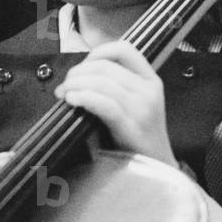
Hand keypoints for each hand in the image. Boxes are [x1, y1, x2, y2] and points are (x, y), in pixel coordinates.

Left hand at [54, 40, 177, 167]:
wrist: (156, 171)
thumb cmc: (137, 141)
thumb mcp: (133, 106)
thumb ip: (114, 88)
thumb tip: (78, 78)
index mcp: (151, 81)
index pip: (124, 50)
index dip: (97, 53)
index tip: (82, 67)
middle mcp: (149, 91)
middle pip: (106, 67)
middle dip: (78, 72)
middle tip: (64, 86)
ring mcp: (143, 109)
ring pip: (102, 83)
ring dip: (76, 85)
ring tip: (64, 94)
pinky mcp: (132, 127)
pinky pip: (104, 104)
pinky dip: (84, 98)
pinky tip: (73, 101)